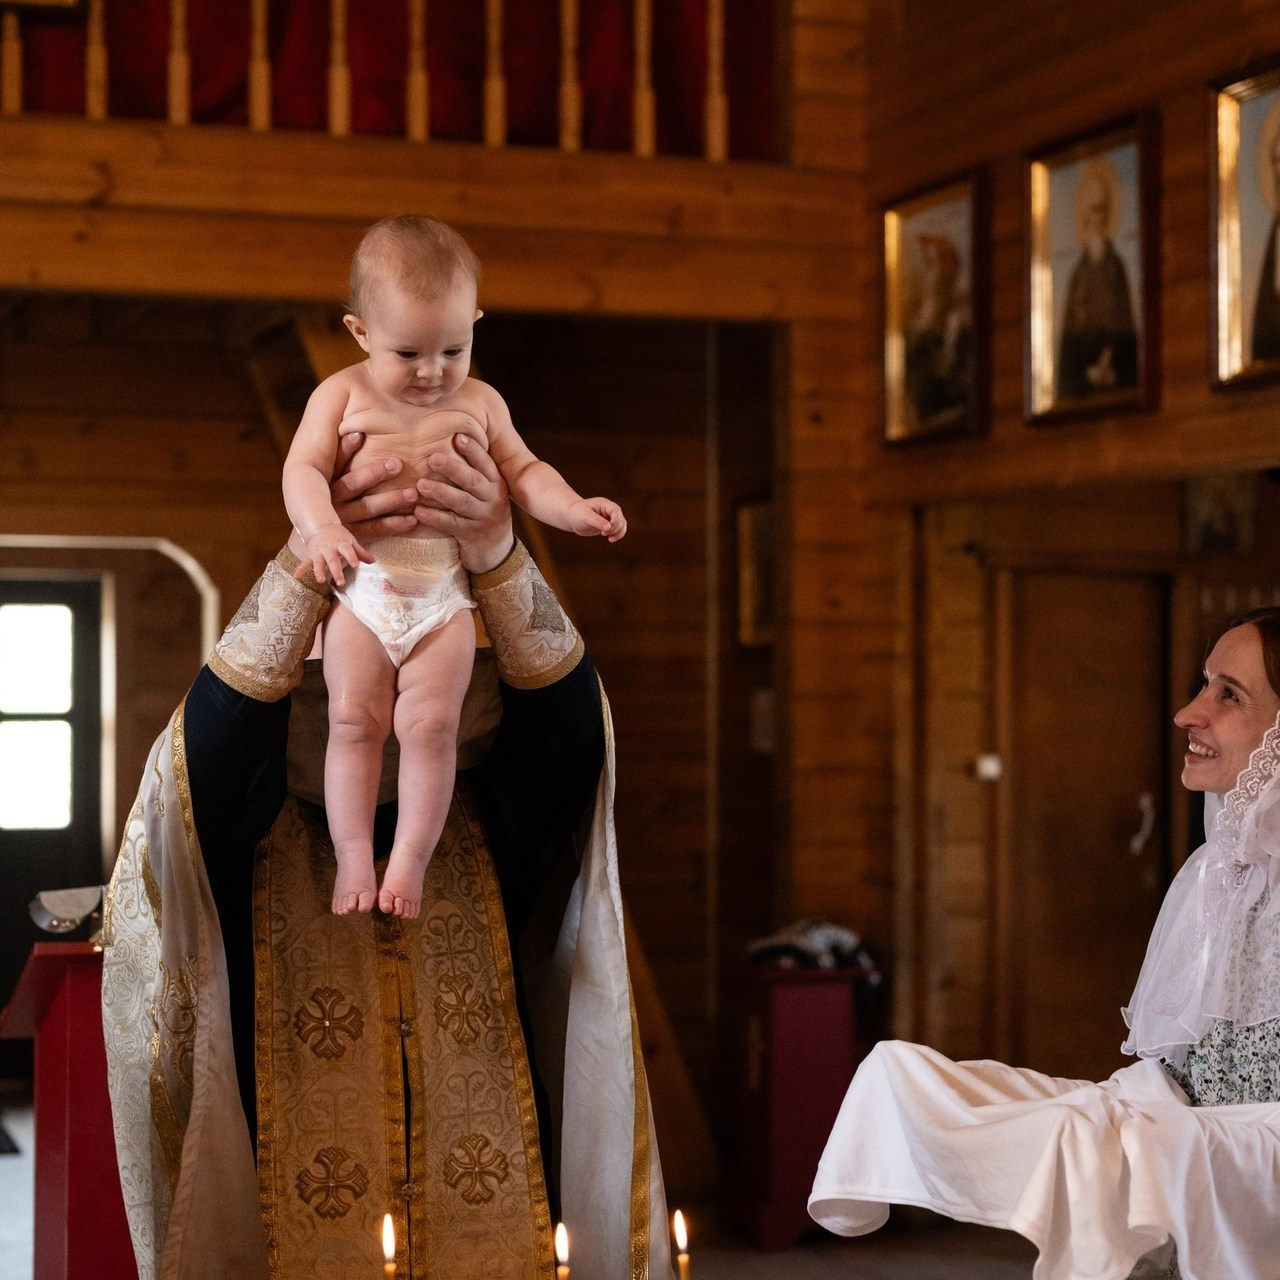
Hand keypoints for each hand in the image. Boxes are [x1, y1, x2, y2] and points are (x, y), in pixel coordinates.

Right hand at [298, 522, 371, 586]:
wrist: (321, 527)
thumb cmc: (340, 537)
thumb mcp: (351, 542)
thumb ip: (361, 552)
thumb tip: (374, 561)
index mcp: (342, 544)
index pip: (347, 550)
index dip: (352, 557)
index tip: (356, 565)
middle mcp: (330, 549)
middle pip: (333, 560)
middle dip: (336, 571)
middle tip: (341, 582)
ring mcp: (319, 553)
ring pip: (318, 563)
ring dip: (318, 572)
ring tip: (320, 581)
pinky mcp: (311, 556)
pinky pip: (305, 563)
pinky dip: (300, 569)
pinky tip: (296, 577)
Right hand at [330, 432, 420, 538]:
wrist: (323, 541)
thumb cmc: (335, 496)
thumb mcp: (335, 475)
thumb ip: (344, 454)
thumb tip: (359, 427)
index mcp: (326, 480)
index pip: (335, 461)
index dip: (345, 448)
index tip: (359, 434)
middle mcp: (330, 499)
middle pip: (353, 483)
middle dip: (375, 473)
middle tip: (397, 463)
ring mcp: (342, 519)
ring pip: (367, 508)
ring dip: (391, 500)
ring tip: (413, 493)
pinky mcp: (353, 536)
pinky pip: (374, 530)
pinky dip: (393, 525)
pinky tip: (412, 519)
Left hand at [413, 433, 514, 573]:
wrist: (496, 549)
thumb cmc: (483, 511)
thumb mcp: (486, 490)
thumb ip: (473, 470)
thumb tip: (452, 437)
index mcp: (496, 482)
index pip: (485, 462)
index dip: (473, 449)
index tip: (458, 437)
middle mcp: (493, 498)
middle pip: (473, 480)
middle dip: (453, 468)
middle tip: (433, 458)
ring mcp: (484, 517)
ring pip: (462, 502)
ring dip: (441, 492)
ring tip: (421, 485)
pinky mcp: (472, 535)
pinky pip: (451, 524)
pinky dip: (434, 517)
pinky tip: (418, 511)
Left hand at [568, 497, 626, 541]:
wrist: (571, 517)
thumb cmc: (576, 513)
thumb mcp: (585, 516)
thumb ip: (597, 521)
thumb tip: (609, 528)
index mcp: (604, 504)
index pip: (616, 510)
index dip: (615, 520)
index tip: (607, 529)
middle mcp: (609, 510)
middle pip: (620, 519)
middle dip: (615, 528)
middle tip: (603, 534)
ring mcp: (610, 518)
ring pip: (622, 525)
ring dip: (619, 533)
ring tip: (610, 539)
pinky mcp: (608, 525)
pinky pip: (618, 530)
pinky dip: (617, 535)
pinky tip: (610, 539)